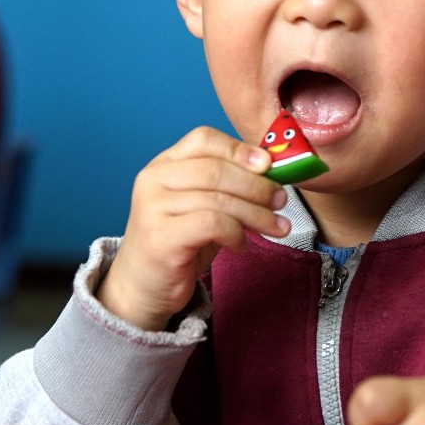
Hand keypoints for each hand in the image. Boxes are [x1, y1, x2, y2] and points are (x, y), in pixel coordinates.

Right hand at [97, 126, 288, 331]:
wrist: (143, 286)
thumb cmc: (179, 243)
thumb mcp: (203, 205)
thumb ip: (227, 186)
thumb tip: (272, 172)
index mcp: (164, 164)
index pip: (203, 139)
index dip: (240, 149)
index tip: (269, 165)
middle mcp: (153, 179)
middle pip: (216, 169)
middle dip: (257, 186)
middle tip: (281, 201)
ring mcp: (153, 207)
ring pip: (219, 199)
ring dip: (256, 214)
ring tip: (275, 227)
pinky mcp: (160, 236)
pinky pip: (212, 224)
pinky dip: (236, 233)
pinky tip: (240, 245)